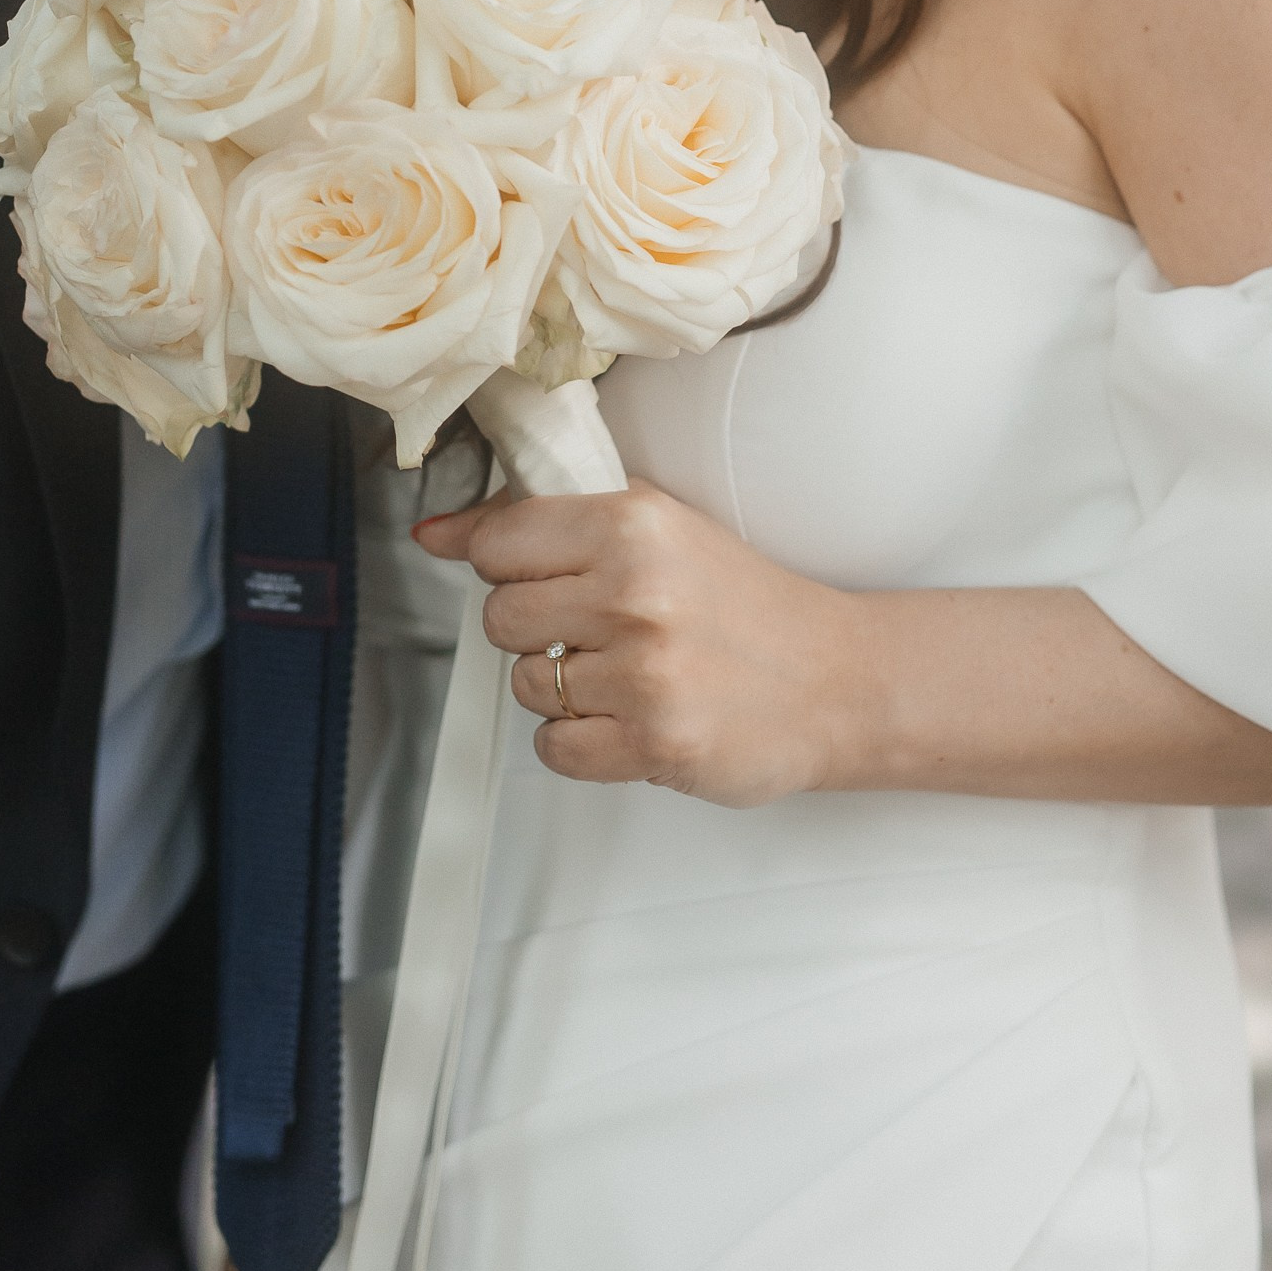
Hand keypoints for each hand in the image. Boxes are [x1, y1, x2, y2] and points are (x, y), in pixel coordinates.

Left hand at [414, 479, 859, 805]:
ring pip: (523, 687)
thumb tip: (435, 532)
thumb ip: (545, 522)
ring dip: (562, 690)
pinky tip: (627, 718)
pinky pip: (554, 748)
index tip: (544, 577)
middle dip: (536, 631)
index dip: (510, 566)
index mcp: (633, 525)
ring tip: (626, 675)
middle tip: (595, 632)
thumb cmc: (743, 603)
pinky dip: (581, 742)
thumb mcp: (656, 530)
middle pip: (500, 618)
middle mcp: (634, 593)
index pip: (498, 542)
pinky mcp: (654, 742)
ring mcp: (644, 672)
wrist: (836, 679)